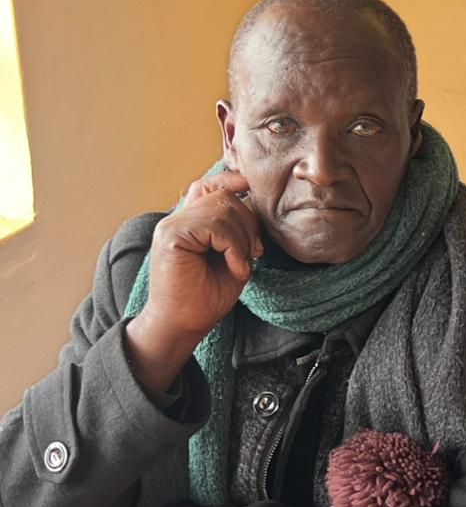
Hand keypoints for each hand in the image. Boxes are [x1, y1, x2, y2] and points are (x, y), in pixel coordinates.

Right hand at [125, 171, 262, 389]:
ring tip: (240, 266)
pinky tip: (235, 269)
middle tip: (253, 255)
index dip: (230, 181)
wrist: (184, 325)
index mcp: (189, 222)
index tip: (249, 187)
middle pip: (224, 197)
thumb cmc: (207, 296)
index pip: (209, 186)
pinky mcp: (171, 236)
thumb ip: (236, 230)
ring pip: (222, 210)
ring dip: (242, 240)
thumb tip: (250, 200)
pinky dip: (234, 248)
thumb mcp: (232, 256)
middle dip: (249, 224)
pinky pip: (215, 227)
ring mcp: (171, 226)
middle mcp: (177, 219)